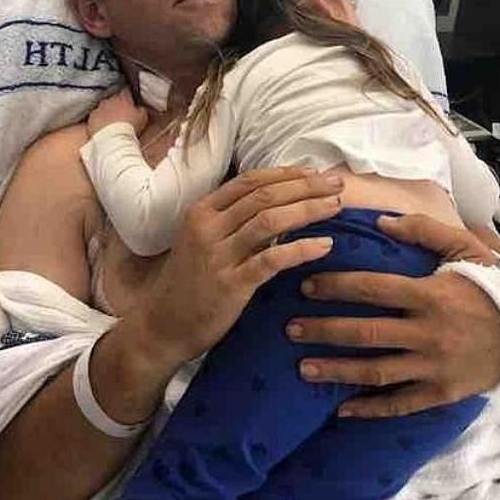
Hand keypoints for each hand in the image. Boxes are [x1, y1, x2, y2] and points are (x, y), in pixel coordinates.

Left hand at [87, 87, 148, 137]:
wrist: (113, 139)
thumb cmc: (130, 127)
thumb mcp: (143, 117)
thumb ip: (141, 109)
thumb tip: (140, 107)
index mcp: (123, 98)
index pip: (126, 91)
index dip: (129, 95)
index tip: (131, 100)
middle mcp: (109, 100)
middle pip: (113, 98)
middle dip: (117, 104)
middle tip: (122, 113)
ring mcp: (99, 108)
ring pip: (103, 107)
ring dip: (107, 112)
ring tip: (113, 122)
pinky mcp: (92, 118)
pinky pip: (95, 116)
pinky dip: (99, 120)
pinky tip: (104, 127)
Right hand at [127, 168, 345, 367]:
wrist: (163, 326)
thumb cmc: (189, 283)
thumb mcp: (202, 242)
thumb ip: (234, 222)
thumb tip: (280, 205)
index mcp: (202, 211)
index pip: (250, 181)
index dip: (286, 174)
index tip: (315, 173)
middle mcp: (208, 227)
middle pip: (265, 195)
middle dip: (306, 186)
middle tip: (337, 184)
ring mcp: (218, 255)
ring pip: (270, 220)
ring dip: (308, 209)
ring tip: (336, 207)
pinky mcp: (230, 284)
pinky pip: (272, 259)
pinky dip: (301, 249)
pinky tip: (324, 245)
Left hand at [286, 214, 499, 417]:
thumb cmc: (491, 285)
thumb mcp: (465, 248)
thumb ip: (422, 230)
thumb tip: (379, 219)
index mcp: (430, 295)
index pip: (373, 289)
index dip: (336, 287)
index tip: (305, 286)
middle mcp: (429, 332)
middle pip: (367, 332)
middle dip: (324, 331)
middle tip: (290, 329)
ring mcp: (434, 367)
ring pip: (377, 371)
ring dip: (337, 370)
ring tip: (302, 368)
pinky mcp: (441, 393)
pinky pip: (400, 404)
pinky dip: (370, 408)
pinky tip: (341, 409)